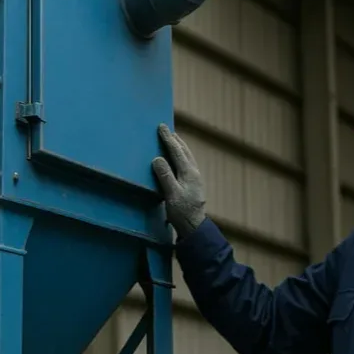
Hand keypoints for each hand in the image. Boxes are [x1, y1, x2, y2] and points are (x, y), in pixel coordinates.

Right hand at [152, 123, 206, 238]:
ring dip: (180, 146)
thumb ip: (165, 176)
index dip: (168, 139)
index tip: (162, 127)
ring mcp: (196, 178)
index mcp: (189, 173)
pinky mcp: (195, 184)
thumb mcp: (171, 194)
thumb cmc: (182, 212)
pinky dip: (182, 155)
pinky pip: (188, 163)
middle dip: (175, 140)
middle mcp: (194, 173)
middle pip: (185, 151)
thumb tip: (157, 158)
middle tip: (167, 130)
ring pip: (188, 156)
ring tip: (173, 140)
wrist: (195, 227)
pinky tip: (179, 159)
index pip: (177, 151)